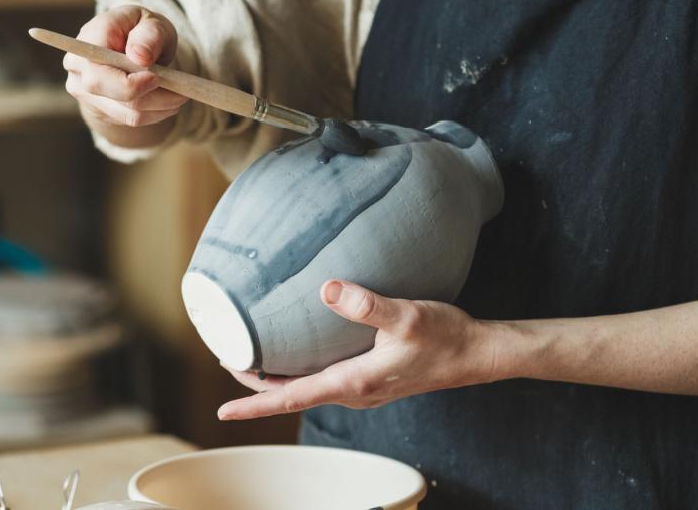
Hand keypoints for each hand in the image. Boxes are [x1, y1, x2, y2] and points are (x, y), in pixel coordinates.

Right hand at [64, 4, 186, 128]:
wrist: (132, 46)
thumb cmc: (142, 31)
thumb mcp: (153, 22)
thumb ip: (149, 35)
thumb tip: (140, 56)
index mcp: (89, 39)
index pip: (98, 72)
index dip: (128, 82)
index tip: (157, 77)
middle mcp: (78, 66)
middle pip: (112, 96)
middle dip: (153, 97)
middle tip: (180, 92)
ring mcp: (83, 90)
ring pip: (126, 112)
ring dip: (160, 108)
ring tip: (179, 96)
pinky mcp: (97, 107)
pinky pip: (129, 119)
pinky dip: (154, 114)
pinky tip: (167, 103)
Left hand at [217, 280, 507, 419]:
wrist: (475, 354)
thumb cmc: (443, 336)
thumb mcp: (406, 316)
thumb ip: (366, 305)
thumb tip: (326, 289)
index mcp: (354, 382)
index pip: (293, 398)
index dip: (255, 405)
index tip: (223, 409)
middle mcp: (354, 392)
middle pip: (292, 395)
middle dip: (256, 386)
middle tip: (226, 358)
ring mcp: (363, 388)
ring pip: (308, 388)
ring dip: (277, 379)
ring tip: (250, 356)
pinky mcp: (371, 378)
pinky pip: (324, 378)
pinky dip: (301, 369)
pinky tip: (298, 349)